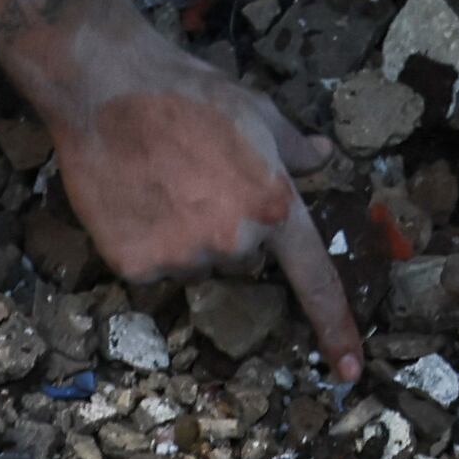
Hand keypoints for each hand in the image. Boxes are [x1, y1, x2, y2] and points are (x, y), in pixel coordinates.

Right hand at [38, 0, 361, 381]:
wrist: (107, 88)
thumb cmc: (187, 92)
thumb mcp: (257, 111)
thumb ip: (294, 148)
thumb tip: (323, 157)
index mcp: (274, 208)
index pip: (315, 280)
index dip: (335, 327)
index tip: (351, 370)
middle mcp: (234, 242)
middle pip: (239, 257)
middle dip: (225, 227)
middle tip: (196, 178)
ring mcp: (183, 259)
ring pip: (193, 262)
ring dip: (182, 237)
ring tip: (158, 181)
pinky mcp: (136, 267)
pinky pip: (150, 269)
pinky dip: (141, 242)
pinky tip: (131, 199)